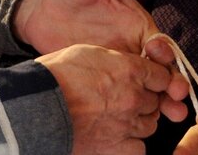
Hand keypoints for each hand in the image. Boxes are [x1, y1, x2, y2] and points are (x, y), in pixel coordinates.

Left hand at [14, 0, 187, 121]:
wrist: (37, 9)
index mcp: (136, 24)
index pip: (161, 43)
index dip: (167, 55)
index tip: (166, 63)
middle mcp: (132, 46)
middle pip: (160, 70)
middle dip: (172, 85)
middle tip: (177, 100)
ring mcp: (117, 64)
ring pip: (145, 86)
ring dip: (160, 101)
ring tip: (169, 116)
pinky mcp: (101, 77)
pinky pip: (121, 93)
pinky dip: (133, 107)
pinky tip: (139, 120)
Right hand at [40, 44, 174, 154]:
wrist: (36, 105)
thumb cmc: (54, 75)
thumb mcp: (87, 52)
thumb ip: (115, 60)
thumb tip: (125, 66)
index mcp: (129, 70)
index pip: (161, 76)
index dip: (155, 80)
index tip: (146, 82)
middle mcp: (133, 97)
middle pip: (155, 102)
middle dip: (143, 101)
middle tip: (122, 100)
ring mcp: (127, 125)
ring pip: (149, 126)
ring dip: (137, 122)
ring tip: (115, 119)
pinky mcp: (117, 148)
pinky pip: (139, 148)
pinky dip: (130, 144)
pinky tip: (115, 138)